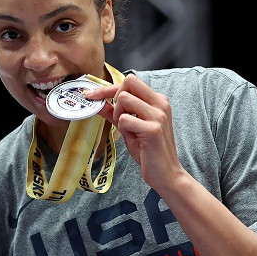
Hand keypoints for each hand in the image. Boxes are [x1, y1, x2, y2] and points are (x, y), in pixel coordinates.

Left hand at [85, 74, 182, 189]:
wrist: (166, 174)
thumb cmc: (148, 150)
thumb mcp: (129, 127)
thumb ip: (115, 113)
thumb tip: (97, 102)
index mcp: (158, 100)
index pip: (130, 81)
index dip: (107, 87)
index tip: (91, 94)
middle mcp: (161, 104)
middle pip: (129, 82)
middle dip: (114, 97)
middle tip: (117, 117)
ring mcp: (158, 116)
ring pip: (124, 99)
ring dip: (118, 114)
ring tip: (126, 129)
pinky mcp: (153, 129)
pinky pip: (124, 119)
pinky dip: (122, 128)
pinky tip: (133, 138)